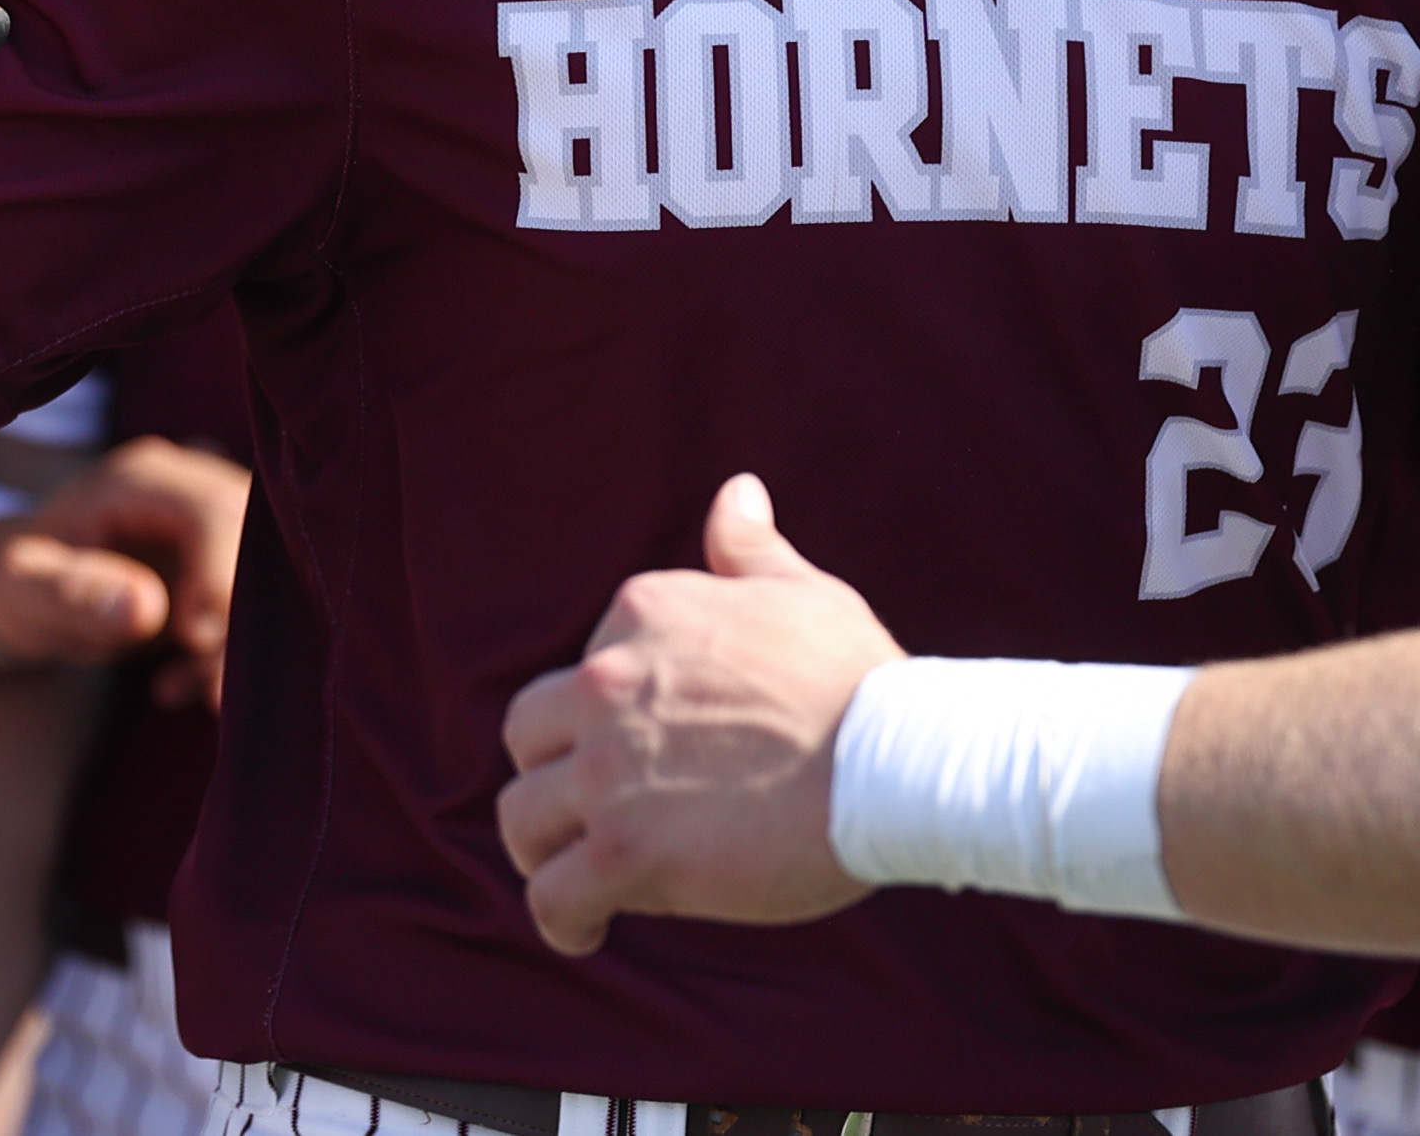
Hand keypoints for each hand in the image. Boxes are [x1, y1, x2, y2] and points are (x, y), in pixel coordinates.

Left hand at [0, 436, 252, 700]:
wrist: (24, 589)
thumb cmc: (15, 581)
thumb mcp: (21, 588)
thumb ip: (75, 592)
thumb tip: (146, 609)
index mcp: (142, 478)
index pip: (214, 510)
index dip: (218, 574)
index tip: (192, 637)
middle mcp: (190, 486)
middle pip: (256, 541)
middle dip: (239, 620)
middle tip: (212, 687)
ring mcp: (214, 523)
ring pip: (267, 575)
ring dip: (237, 642)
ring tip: (182, 687)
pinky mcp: (225, 560)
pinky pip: (256, 601)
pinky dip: (228, 650)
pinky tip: (177, 682)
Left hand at [497, 476, 905, 948]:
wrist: (897, 763)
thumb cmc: (860, 680)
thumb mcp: (806, 593)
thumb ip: (751, 550)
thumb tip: (736, 491)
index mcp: (645, 613)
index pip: (587, 666)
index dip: (611, 715)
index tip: (649, 748)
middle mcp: (606, 684)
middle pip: (528, 734)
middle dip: (551, 770)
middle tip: (588, 808)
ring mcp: (608, 772)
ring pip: (522, 817)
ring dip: (542, 846)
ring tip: (574, 870)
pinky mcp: (621, 854)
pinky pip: (552, 895)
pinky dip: (560, 919)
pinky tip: (586, 928)